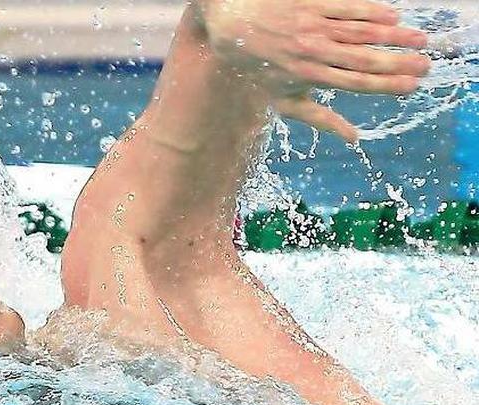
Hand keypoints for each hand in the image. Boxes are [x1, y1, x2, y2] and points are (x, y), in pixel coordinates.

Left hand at [192, 0, 430, 141]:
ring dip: (393, 36)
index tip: (412, 86)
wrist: (231, 25)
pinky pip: (347, 7)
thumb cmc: (258, 66)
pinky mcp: (311, 3)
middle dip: (398, 63)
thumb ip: (320, 117)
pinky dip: (371, 11)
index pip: (355, 83)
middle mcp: (313, 51)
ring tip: (420, 40)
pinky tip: (393, 16)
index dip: (386, 85)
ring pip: (360, 31)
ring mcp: (313, 25)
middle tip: (426, 65)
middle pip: (363, 58)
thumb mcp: (282, 98)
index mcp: (308, 76)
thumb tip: (354, 138)